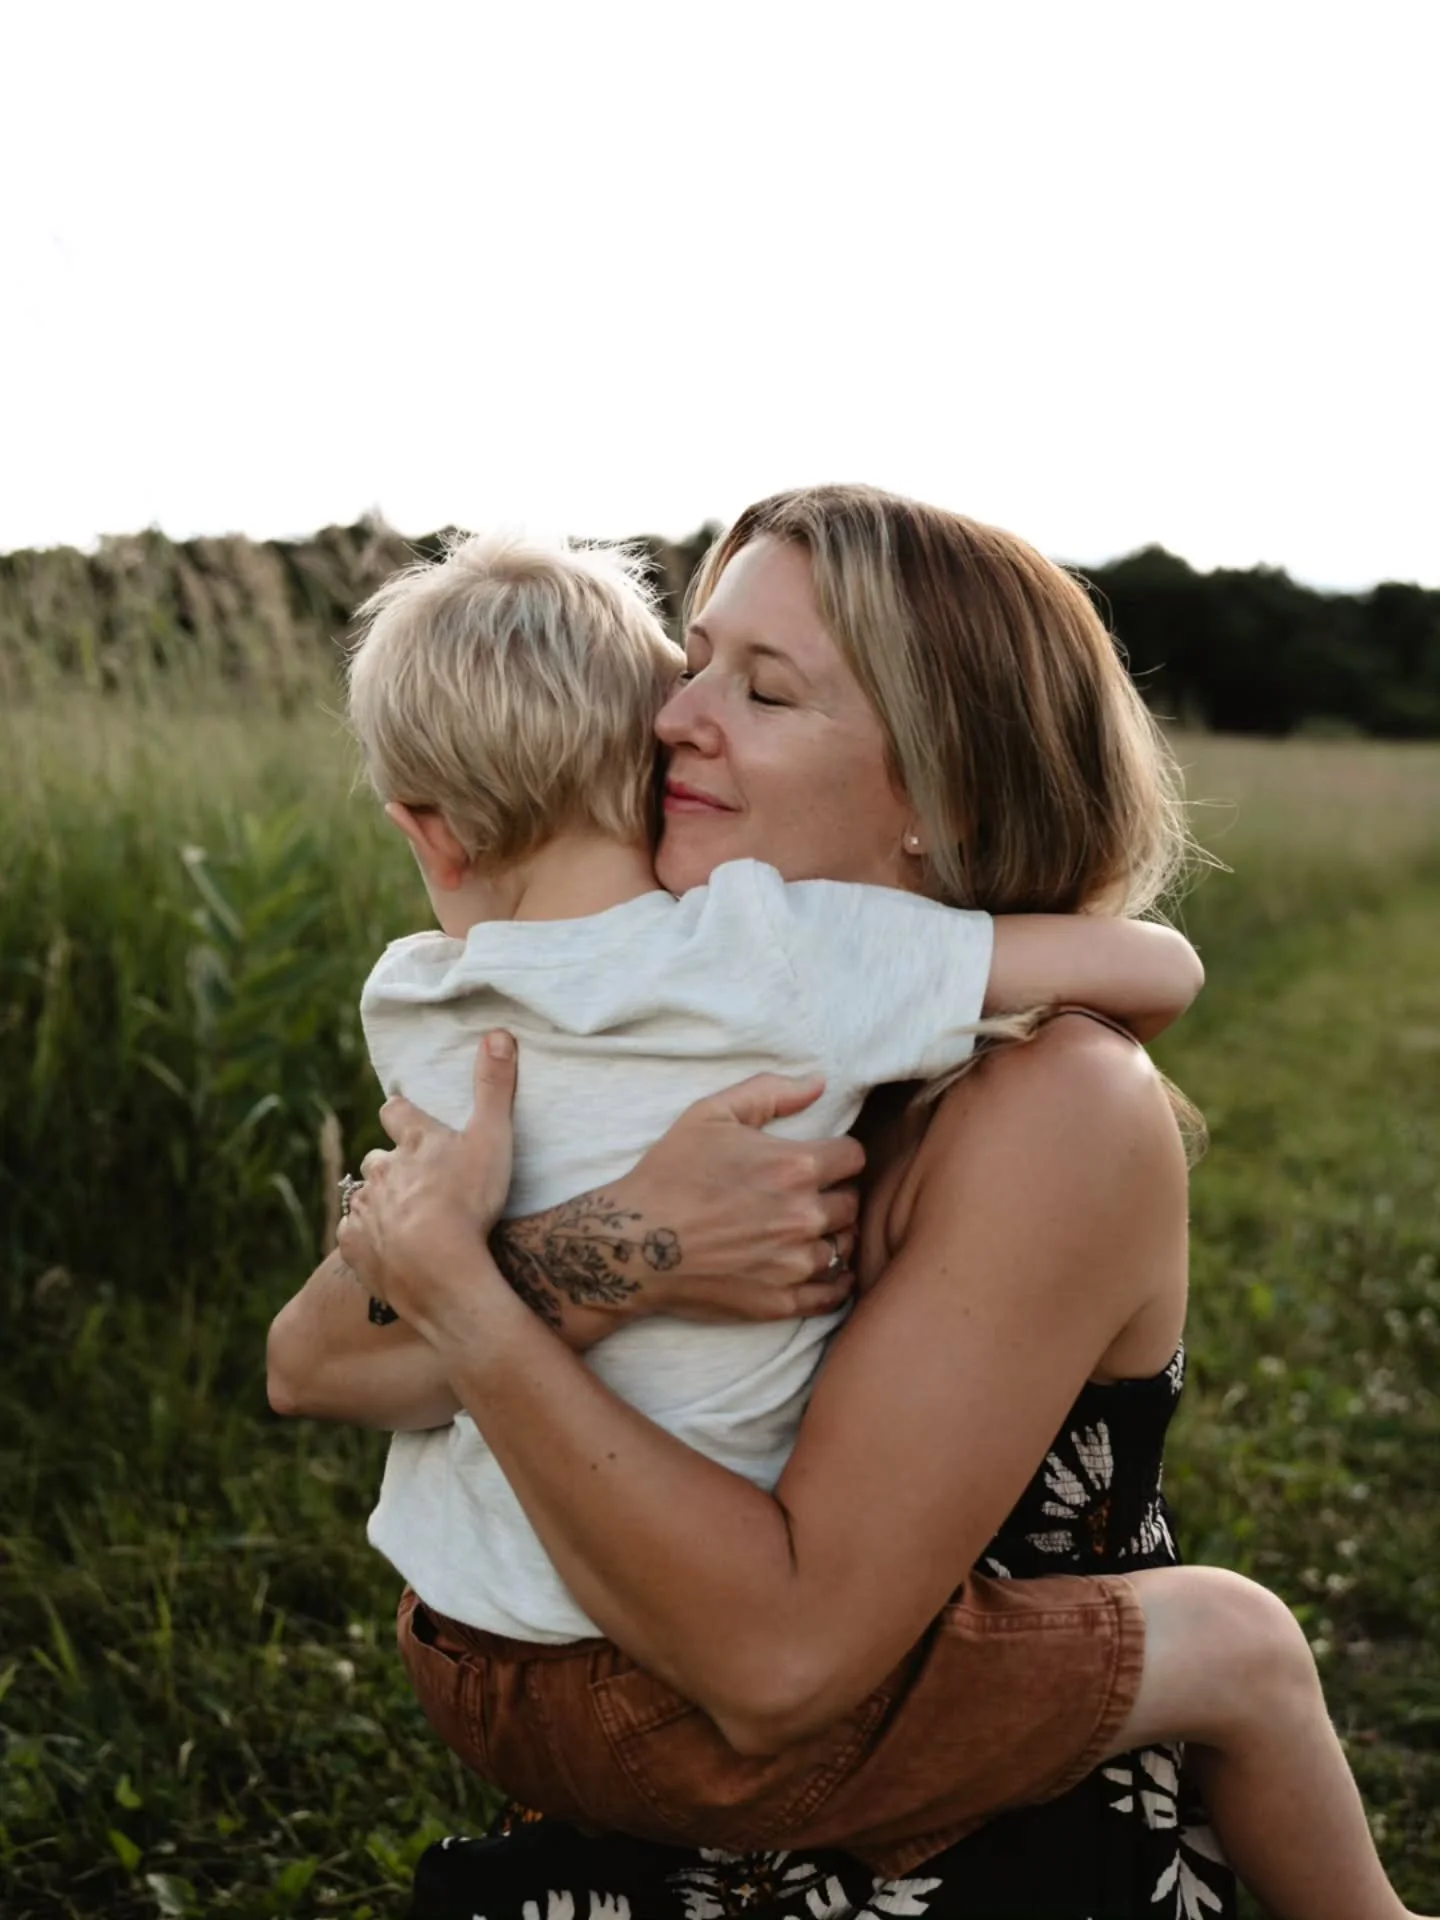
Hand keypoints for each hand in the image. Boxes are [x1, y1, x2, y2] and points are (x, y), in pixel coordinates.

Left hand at [337, 1031, 517, 1330]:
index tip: (402, 1112)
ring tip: (402, 1219)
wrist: (437, 1269)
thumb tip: (499, 1032)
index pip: (397, 1112)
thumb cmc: (468, 1201)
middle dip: (390, 1165)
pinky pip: (353, 1237)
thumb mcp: (492, 1137)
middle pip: (377, 1158)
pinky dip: (366, 1240)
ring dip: (379, 1203)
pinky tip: (384, 1249)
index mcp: (412, 1142)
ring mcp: (365, 1210)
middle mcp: (381, 1171)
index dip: (400, 1112)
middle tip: (414, 1179)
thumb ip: (494, 1087)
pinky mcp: (355, 1247)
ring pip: (364, 1198)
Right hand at [605, 1071, 865, 1322]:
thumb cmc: (669, 1174)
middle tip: (809, 1197)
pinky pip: (833, 1295)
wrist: (632, 1243)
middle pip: (852, 1203)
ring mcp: (794, 1263)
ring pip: (845, 1246)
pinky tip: (824, 1273)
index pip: (854, 1158)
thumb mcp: (711, 1114)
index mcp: (795, 1166)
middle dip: (835, 1196)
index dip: (839, 1156)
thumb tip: (819, 1082)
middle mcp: (804, 1216)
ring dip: (833, 1236)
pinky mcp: (781, 1301)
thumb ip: (770, 1091)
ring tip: (808, 1231)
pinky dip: (835, 1283)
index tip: (822, 1162)